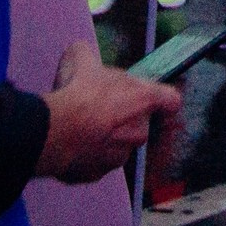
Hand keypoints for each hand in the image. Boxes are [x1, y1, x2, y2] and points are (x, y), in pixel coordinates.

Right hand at [37, 44, 180, 183]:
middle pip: (137, 123)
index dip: (163, 99)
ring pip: (115, 146)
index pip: (171, 100)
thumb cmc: (76, 92)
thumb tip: (80, 51)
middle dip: (121, 118)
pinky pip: (94, 164)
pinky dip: (84, 157)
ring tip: (78, 128)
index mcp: (143, 100)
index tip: (155, 100)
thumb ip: (87, 54)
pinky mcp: (97, 174)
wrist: (54, 130)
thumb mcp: (81, 58)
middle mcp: (138, 131)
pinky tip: (68, 145)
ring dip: (103, 139)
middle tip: (97, 109)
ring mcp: (119, 156)